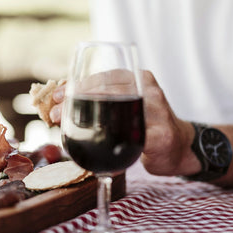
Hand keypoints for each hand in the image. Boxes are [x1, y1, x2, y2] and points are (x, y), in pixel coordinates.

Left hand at [49, 70, 199, 175]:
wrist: (179, 146)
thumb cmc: (144, 124)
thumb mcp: (124, 104)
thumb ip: (101, 98)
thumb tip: (60, 99)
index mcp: (139, 78)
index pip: (103, 77)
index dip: (76, 86)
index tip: (55, 97)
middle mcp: (149, 90)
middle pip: (105, 93)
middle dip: (75, 103)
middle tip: (53, 115)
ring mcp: (157, 112)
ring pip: (114, 113)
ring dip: (85, 122)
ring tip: (66, 130)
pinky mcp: (160, 136)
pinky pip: (129, 140)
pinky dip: (108, 148)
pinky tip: (94, 155)